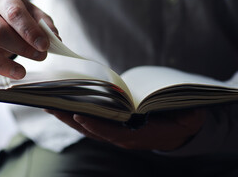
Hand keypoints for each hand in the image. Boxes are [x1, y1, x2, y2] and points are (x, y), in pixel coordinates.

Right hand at [0, 0, 58, 85]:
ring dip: (2, 65)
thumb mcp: (36, 14)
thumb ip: (46, 25)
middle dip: (22, 48)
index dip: (30, 31)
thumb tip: (55, 39)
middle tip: (41, 57)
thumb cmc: (20, 16)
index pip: (14, 13)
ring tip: (21, 73)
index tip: (45, 46)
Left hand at [47, 109, 205, 150]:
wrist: (181, 129)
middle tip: (49, 104)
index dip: (97, 126)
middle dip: (70, 118)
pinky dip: (76, 111)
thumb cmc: (184, 120)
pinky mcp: (114, 124)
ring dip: (67, 115)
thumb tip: (178, 110)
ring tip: (48, 101)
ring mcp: (117, 131)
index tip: (79, 115)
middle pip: (93, 130)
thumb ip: (184, 116)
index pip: (115, 134)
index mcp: (141, 136)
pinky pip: (92, 120)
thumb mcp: (189, 118)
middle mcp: (124, 137)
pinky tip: (63, 101)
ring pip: (88, 126)